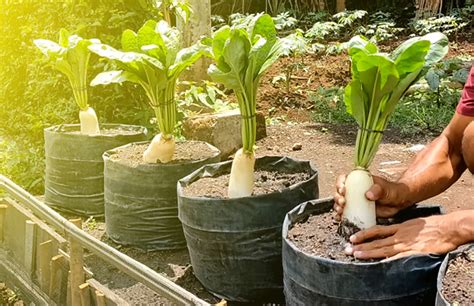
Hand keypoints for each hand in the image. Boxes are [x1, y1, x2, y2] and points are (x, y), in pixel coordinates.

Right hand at [334, 174, 408, 219]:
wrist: (399, 203)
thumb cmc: (394, 191)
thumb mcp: (387, 189)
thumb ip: (378, 190)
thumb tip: (368, 194)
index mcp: (359, 180)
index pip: (344, 178)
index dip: (340, 183)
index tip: (343, 190)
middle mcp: (354, 190)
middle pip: (339, 192)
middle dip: (338, 197)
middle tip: (343, 203)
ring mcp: (355, 201)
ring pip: (340, 203)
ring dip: (337, 207)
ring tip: (341, 211)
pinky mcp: (357, 211)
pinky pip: (346, 213)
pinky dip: (341, 216)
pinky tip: (339, 219)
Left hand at [344, 214, 461, 259]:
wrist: (447, 228)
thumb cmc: (432, 226)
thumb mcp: (412, 223)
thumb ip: (400, 229)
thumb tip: (390, 233)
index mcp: (398, 228)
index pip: (376, 230)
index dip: (364, 234)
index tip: (352, 238)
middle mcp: (399, 235)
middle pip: (376, 241)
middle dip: (361, 246)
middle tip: (347, 249)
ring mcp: (405, 244)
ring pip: (383, 248)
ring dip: (369, 252)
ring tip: (356, 255)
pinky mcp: (414, 251)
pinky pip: (398, 256)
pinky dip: (388, 260)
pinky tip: (379, 263)